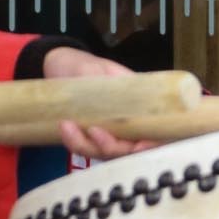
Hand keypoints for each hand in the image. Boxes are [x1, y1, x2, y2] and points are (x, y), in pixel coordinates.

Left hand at [37, 47, 147, 161]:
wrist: (62, 64)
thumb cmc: (86, 65)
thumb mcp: (103, 71)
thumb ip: (115, 84)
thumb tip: (128, 97)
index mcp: (141, 107)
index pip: (156, 135)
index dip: (150, 145)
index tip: (138, 146)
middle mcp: (127, 125)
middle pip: (127, 151)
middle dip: (111, 147)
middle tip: (94, 131)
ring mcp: (107, 133)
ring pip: (103, 153)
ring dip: (86, 145)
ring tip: (68, 125)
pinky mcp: (87, 137)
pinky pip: (84, 148)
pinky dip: (73, 142)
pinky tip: (64, 127)